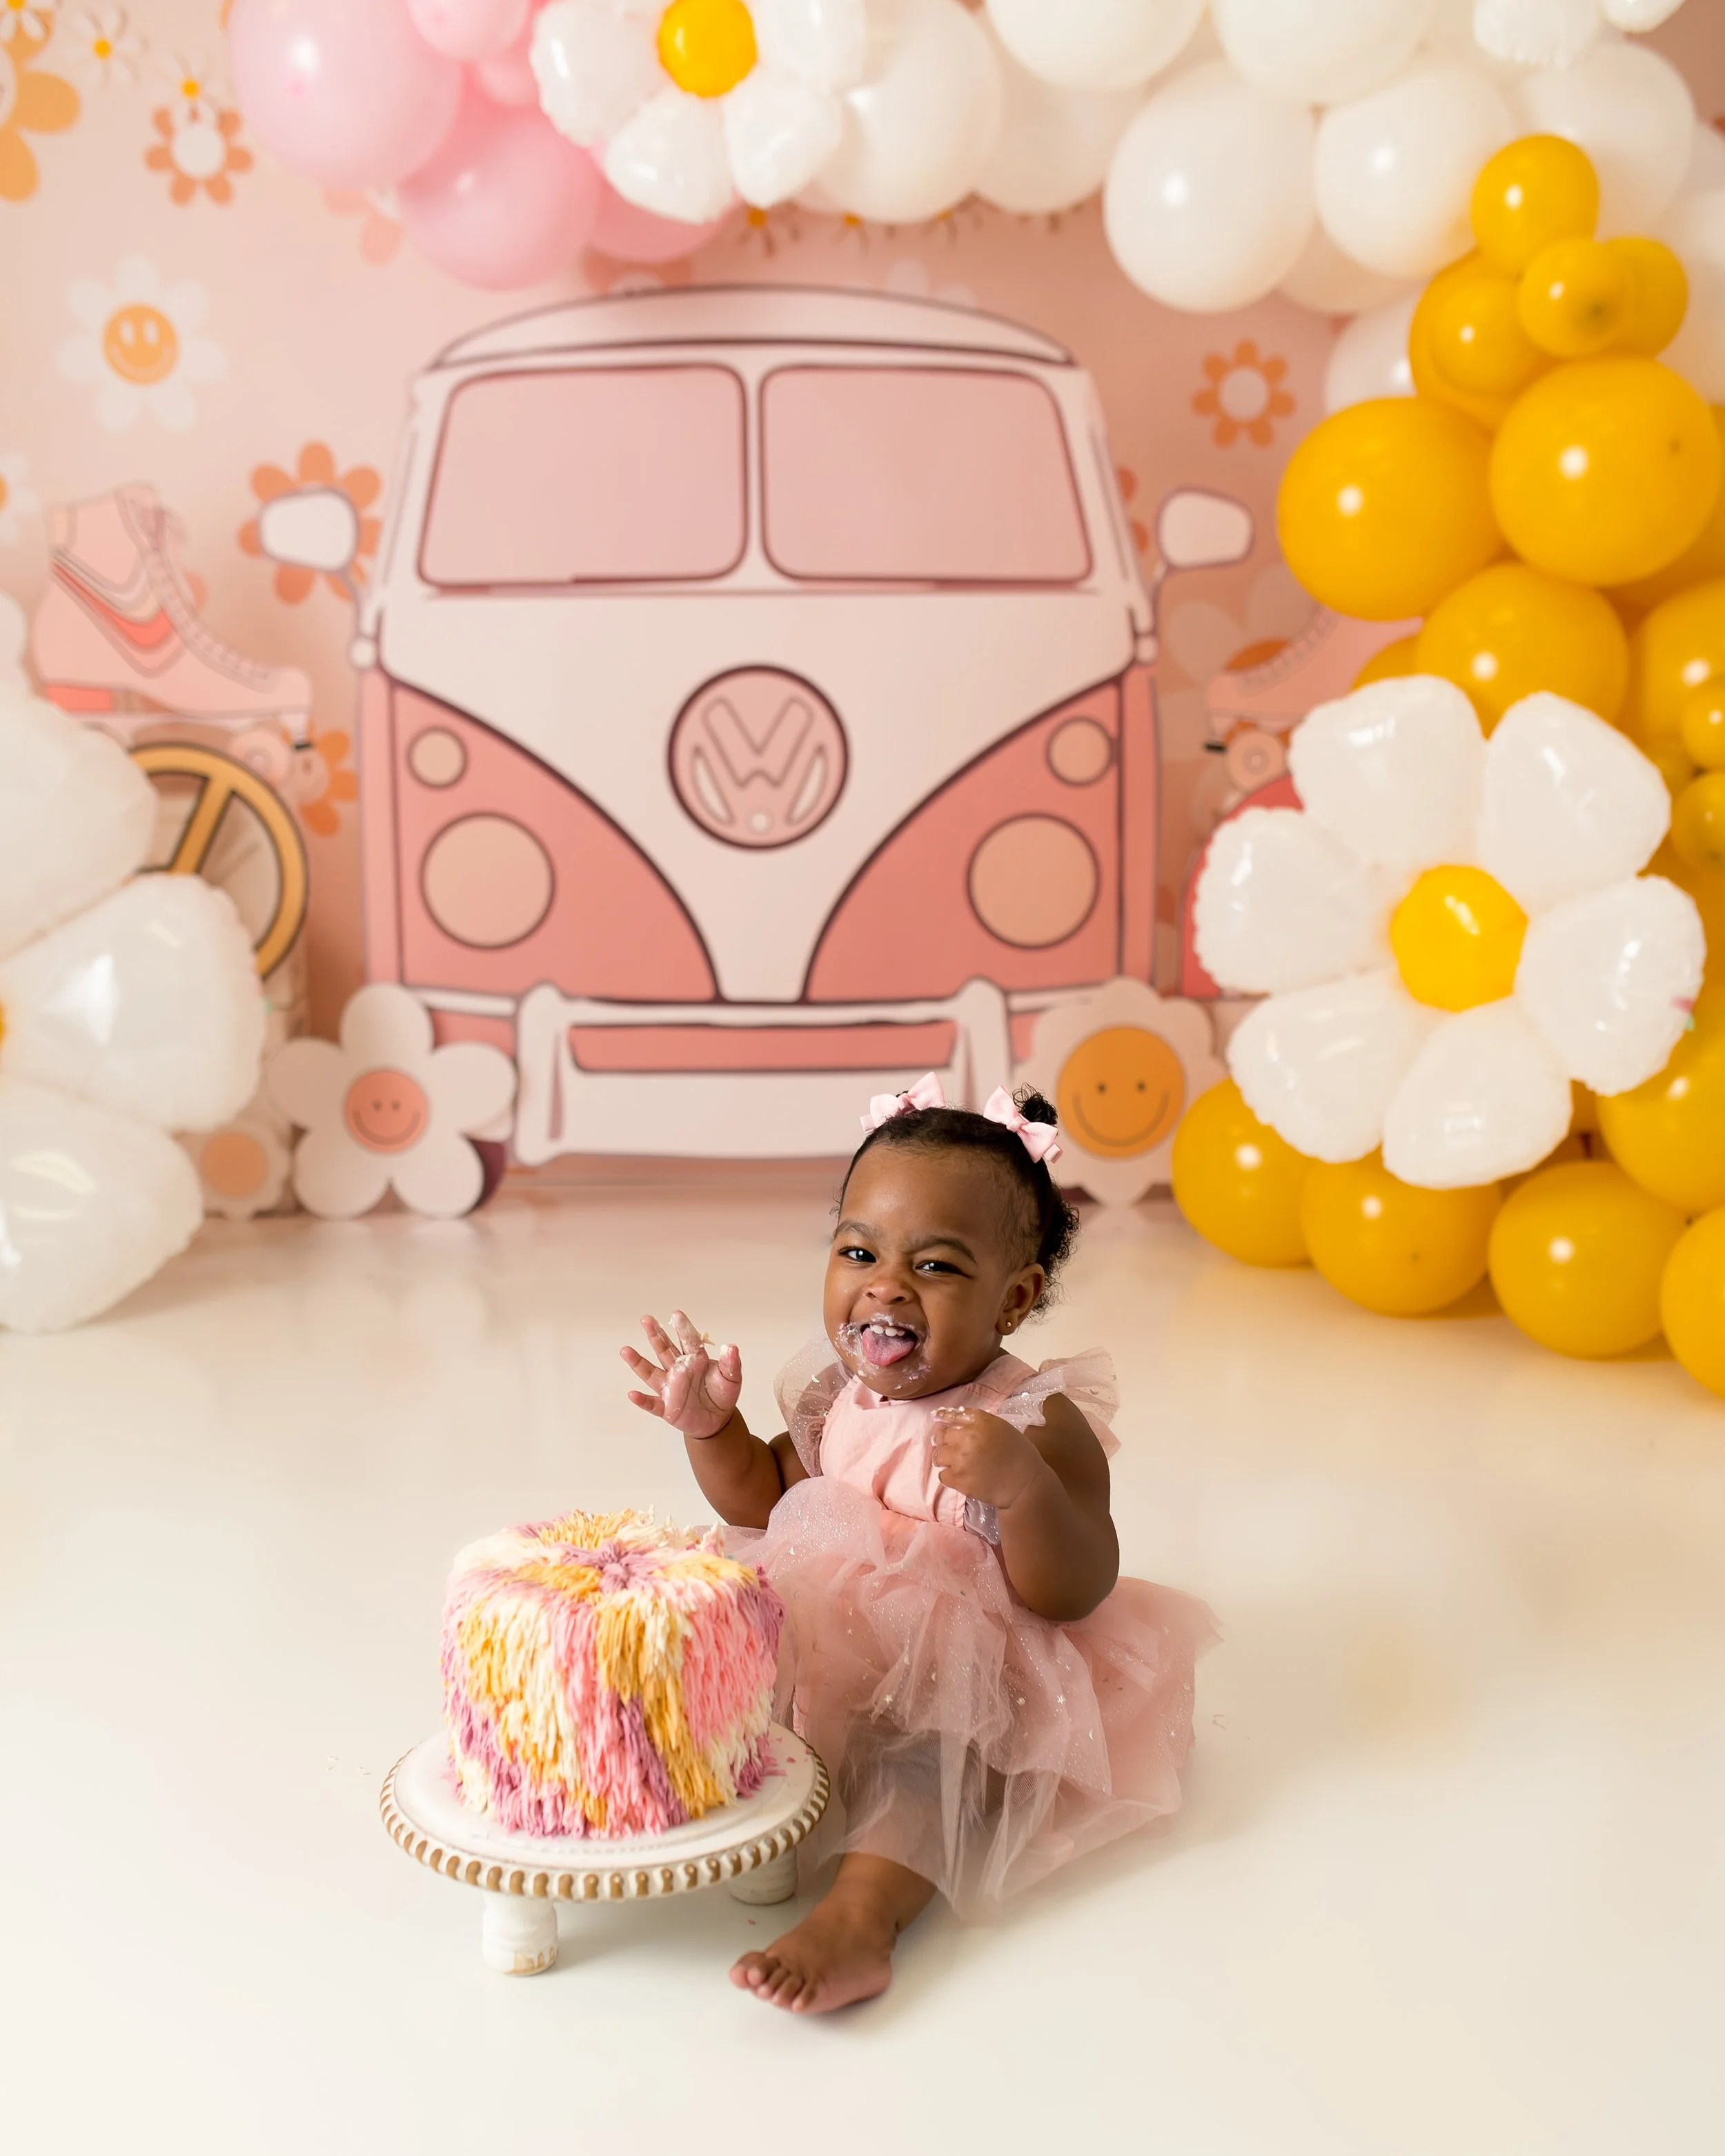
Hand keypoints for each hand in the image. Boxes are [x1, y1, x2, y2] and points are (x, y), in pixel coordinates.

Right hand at [621, 1311, 741, 1440]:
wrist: (717, 1419)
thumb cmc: (722, 1394)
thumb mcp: (732, 1378)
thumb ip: (731, 1363)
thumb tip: (731, 1347)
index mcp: (695, 1360)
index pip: (688, 1341)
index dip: (682, 1328)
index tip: (676, 1314)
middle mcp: (678, 1370)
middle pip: (664, 1350)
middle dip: (655, 1335)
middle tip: (646, 1319)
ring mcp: (670, 1388)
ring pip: (651, 1372)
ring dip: (638, 1362)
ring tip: (626, 1350)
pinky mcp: (666, 1407)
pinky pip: (652, 1403)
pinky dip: (642, 1400)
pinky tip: (632, 1394)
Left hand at [931, 1406, 1045, 1512]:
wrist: (1025, 1486)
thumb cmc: (1020, 1455)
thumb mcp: (1002, 1429)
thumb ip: (980, 1422)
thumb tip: (956, 1418)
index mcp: (981, 1422)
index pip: (953, 1415)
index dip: (945, 1418)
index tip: (939, 1419)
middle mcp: (968, 1437)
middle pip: (942, 1434)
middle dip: (943, 1440)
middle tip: (950, 1446)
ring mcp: (961, 1459)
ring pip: (938, 1455)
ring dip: (944, 1458)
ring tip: (954, 1463)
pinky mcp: (958, 1479)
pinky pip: (943, 1475)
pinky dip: (950, 1476)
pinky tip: (961, 1476)